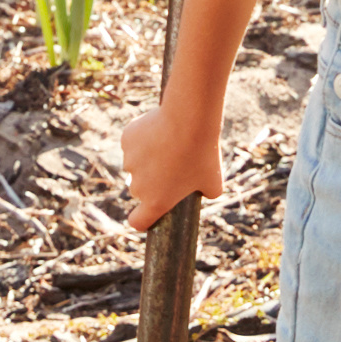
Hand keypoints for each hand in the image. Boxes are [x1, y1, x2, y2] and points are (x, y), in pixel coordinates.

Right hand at [120, 93, 223, 229]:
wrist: (188, 120)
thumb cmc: (202, 154)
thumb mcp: (214, 181)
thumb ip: (207, 192)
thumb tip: (204, 191)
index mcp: (156, 201)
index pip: (138, 221)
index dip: (142, 218)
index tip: (148, 213)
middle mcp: (138, 186)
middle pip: (140, 189)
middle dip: (152, 181)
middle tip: (174, 166)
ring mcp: (129, 162)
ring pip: (136, 164)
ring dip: (147, 158)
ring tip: (170, 144)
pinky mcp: (126, 140)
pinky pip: (133, 143)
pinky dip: (142, 139)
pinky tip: (160, 130)